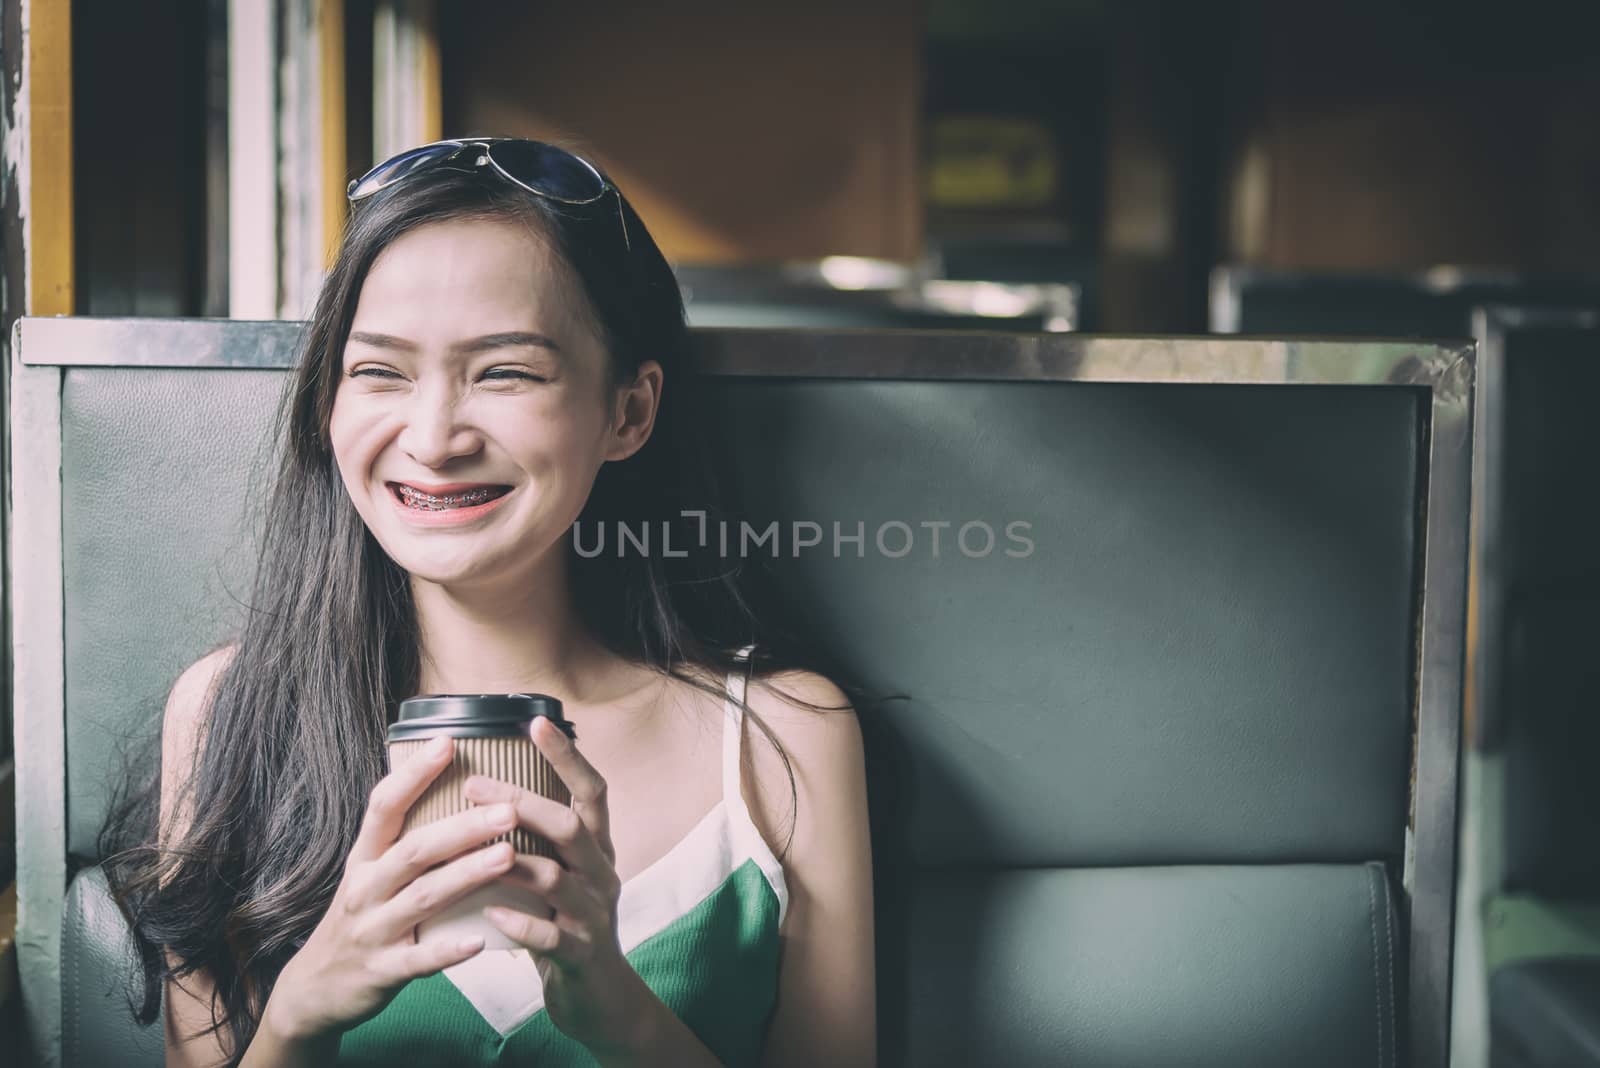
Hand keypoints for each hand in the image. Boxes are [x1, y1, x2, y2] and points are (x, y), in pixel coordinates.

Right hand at [269, 735, 519, 1041]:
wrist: (313, 990)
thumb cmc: (360, 918)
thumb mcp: (369, 872)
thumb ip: (403, 837)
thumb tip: (453, 785)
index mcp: (364, 857)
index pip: (384, 806)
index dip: (414, 774)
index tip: (448, 742)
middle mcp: (365, 888)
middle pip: (414, 850)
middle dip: (462, 827)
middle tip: (508, 808)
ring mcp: (373, 930)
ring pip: (422, 897)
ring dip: (466, 875)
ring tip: (508, 856)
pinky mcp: (382, 971)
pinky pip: (417, 960)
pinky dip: (447, 952)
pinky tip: (478, 941)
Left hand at [467, 716, 647, 1057]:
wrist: (597, 995)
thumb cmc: (565, 922)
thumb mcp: (563, 872)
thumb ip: (540, 837)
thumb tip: (490, 787)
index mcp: (597, 848)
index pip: (592, 791)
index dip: (568, 756)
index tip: (535, 722)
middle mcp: (601, 874)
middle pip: (570, 827)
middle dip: (523, 802)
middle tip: (474, 785)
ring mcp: (594, 915)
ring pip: (557, 879)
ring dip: (512, 860)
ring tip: (472, 848)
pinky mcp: (580, 956)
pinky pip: (549, 937)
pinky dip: (520, 923)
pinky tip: (490, 913)